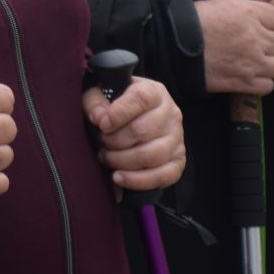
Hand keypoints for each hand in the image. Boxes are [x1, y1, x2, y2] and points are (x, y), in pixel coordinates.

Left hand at [82, 77, 185, 191]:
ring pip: (151, 156)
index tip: (102, 124)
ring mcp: (177, 139)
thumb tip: (100, 118)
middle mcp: (171, 114)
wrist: (131, 122)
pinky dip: (137, 180)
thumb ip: (95, 102)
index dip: (119, 113)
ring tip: (107, 157)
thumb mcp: (100, 96)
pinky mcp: (178, 161)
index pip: (141, 98)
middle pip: (143, 131)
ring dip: (121, 161)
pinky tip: (118, 177)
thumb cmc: (113, 108)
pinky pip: (163, 176)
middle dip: (114, 141)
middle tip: (101, 142)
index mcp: (154, 92)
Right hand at [195, 0, 273, 94]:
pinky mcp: (243, 81)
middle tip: (252, 46)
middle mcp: (256, 38)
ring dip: (267, 65)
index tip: (259, 28)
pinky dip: (260, 82)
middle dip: (269, 45)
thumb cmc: (195, 21)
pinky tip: (247, 75)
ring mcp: (251, 62)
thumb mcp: (224, 3)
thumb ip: (251, 2)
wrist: (171, 45)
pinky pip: (268, 85)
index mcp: (251, 14)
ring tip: (251, 62)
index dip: (270, 25)